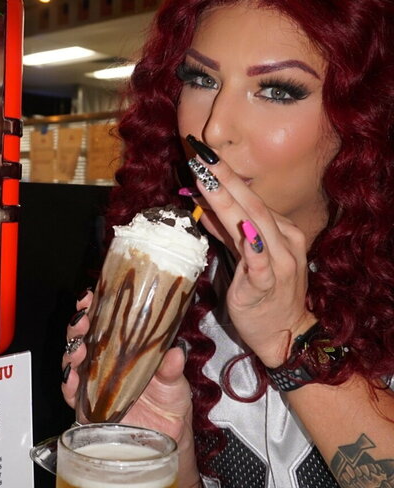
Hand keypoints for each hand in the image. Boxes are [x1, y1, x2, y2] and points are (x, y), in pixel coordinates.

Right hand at [62, 293, 200, 487]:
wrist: (167, 444)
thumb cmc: (171, 409)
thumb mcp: (176, 386)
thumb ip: (172, 370)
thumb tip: (175, 353)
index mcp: (128, 350)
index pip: (106, 321)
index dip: (96, 307)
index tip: (92, 296)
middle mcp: (108, 363)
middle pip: (84, 338)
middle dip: (78, 326)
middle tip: (82, 321)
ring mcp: (95, 384)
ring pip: (73, 361)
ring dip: (71, 351)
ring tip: (78, 349)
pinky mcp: (88, 407)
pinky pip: (72, 392)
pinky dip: (69, 383)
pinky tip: (72, 377)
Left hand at [191, 156, 315, 365]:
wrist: (286, 332)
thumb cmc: (265, 294)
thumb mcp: (245, 255)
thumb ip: (226, 230)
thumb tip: (203, 202)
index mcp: (280, 230)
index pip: (250, 199)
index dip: (226, 176)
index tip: (203, 154)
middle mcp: (284, 240)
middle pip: (251, 203)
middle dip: (225, 178)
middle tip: (201, 156)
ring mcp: (279, 262)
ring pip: (254, 224)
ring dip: (228, 201)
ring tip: (206, 180)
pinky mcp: (268, 285)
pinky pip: (260, 262)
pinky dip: (252, 246)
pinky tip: (243, 230)